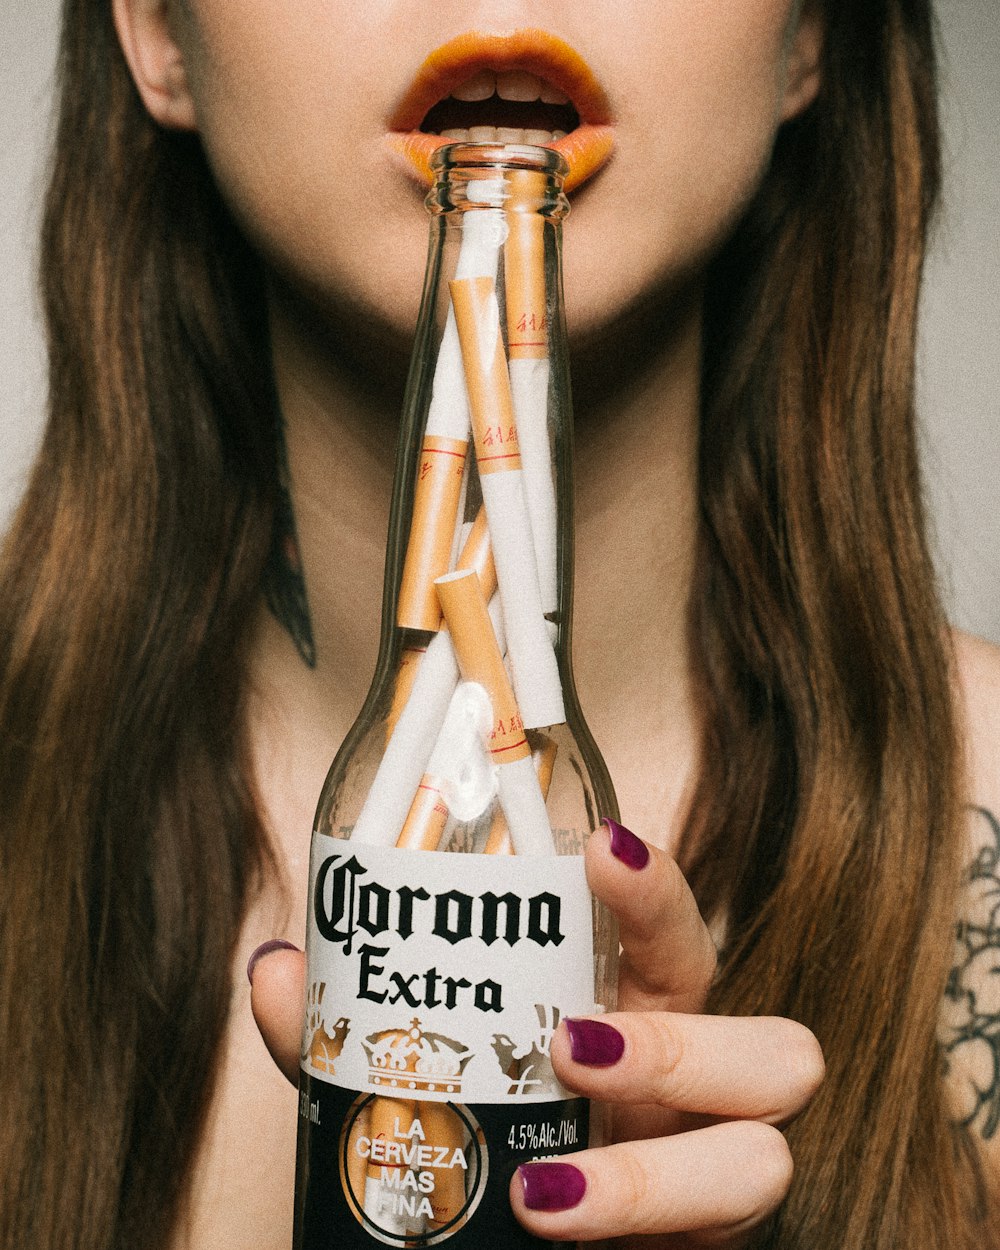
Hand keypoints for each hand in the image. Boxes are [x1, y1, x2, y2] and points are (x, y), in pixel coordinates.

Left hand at [249, 819, 822, 1247]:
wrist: (514, 1239)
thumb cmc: (492, 1127)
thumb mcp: (425, 1072)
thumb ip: (356, 1030)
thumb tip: (280, 972)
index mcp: (641, 1011)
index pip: (678, 932)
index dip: (657, 887)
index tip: (600, 847)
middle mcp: (695, 1088)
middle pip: (779, 1048)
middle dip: (685, 1046)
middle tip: (573, 1044)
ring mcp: (705, 1173)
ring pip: (762, 1159)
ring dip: (655, 1172)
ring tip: (541, 1182)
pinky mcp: (699, 1248)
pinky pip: (713, 1244)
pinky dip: (629, 1227)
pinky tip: (546, 1218)